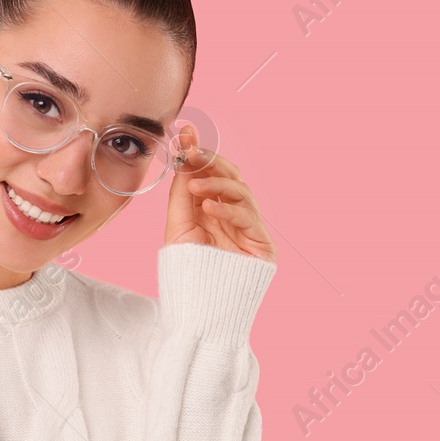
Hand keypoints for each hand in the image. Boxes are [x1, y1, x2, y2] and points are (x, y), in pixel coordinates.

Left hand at [164, 125, 276, 262]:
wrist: (199, 309)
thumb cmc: (188, 272)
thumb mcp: (178, 227)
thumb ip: (181, 194)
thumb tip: (183, 159)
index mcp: (212, 207)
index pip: (210, 172)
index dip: (199, 151)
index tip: (185, 132)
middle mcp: (231, 213)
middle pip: (229, 174)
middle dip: (210, 159)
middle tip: (191, 151)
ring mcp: (247, 227)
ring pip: (240, 189)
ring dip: (217, 182)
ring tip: (194, 187)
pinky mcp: (261, 242)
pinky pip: (247, 216)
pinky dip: (227, 208)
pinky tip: (208, 208)